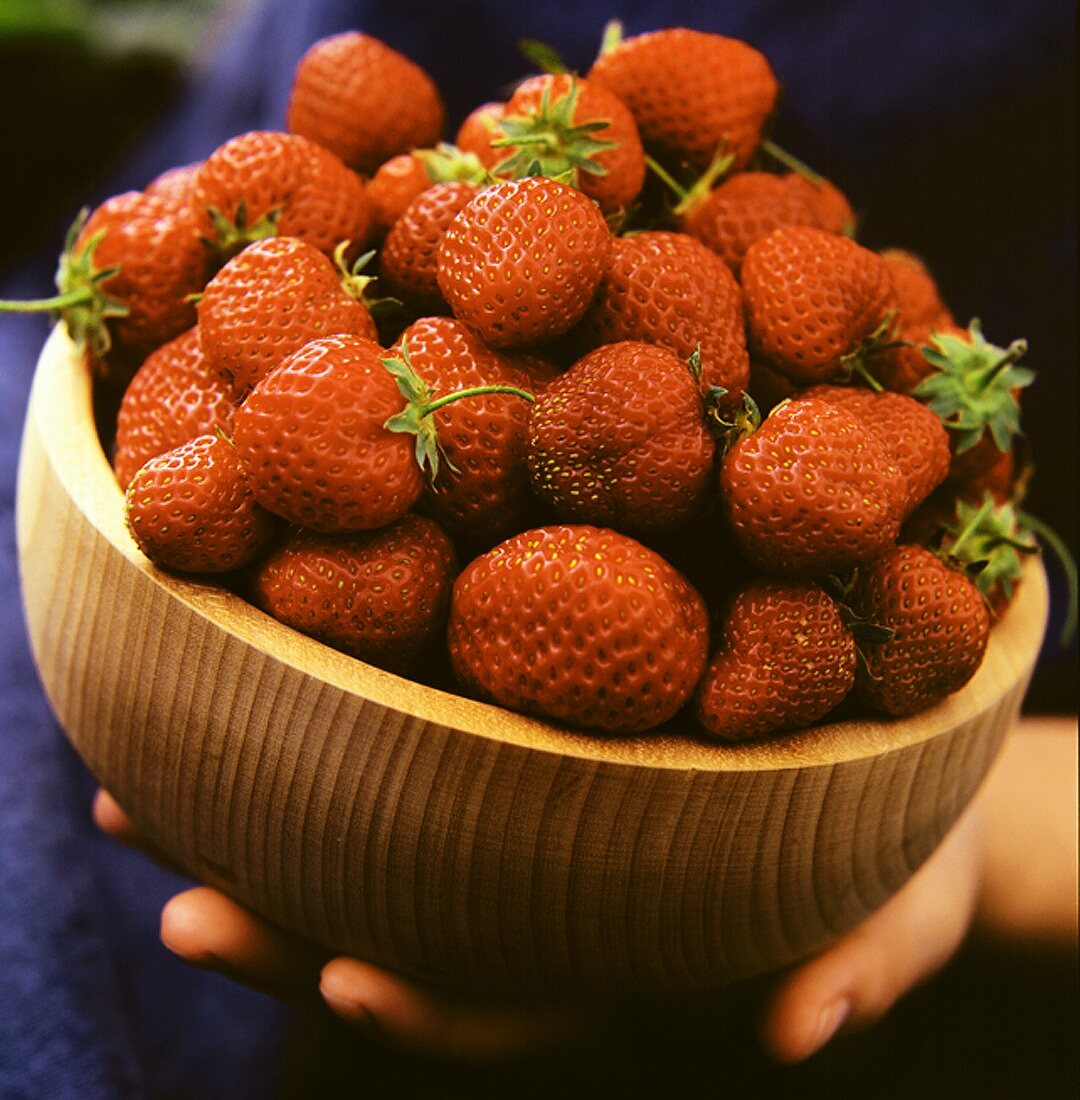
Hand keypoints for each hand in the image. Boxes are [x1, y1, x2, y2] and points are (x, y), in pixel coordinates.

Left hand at [94, 784, 986, 1063]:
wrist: (877, 753)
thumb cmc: (891, 831)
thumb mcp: (900, 893)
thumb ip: (864, 960)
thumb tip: (797, 1032)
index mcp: (622, 946)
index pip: (513, 1001)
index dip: (431, 1004)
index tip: (345, 975)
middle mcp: (548, 896)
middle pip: (404, 927)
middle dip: (285, 928)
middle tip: (175, 905)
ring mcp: (520, 819)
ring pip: (374, 839)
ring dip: (254, 824)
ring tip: (133, 793)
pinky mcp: (515, 741)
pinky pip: (400, 746)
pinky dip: (313, 732)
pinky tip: (232, 684)